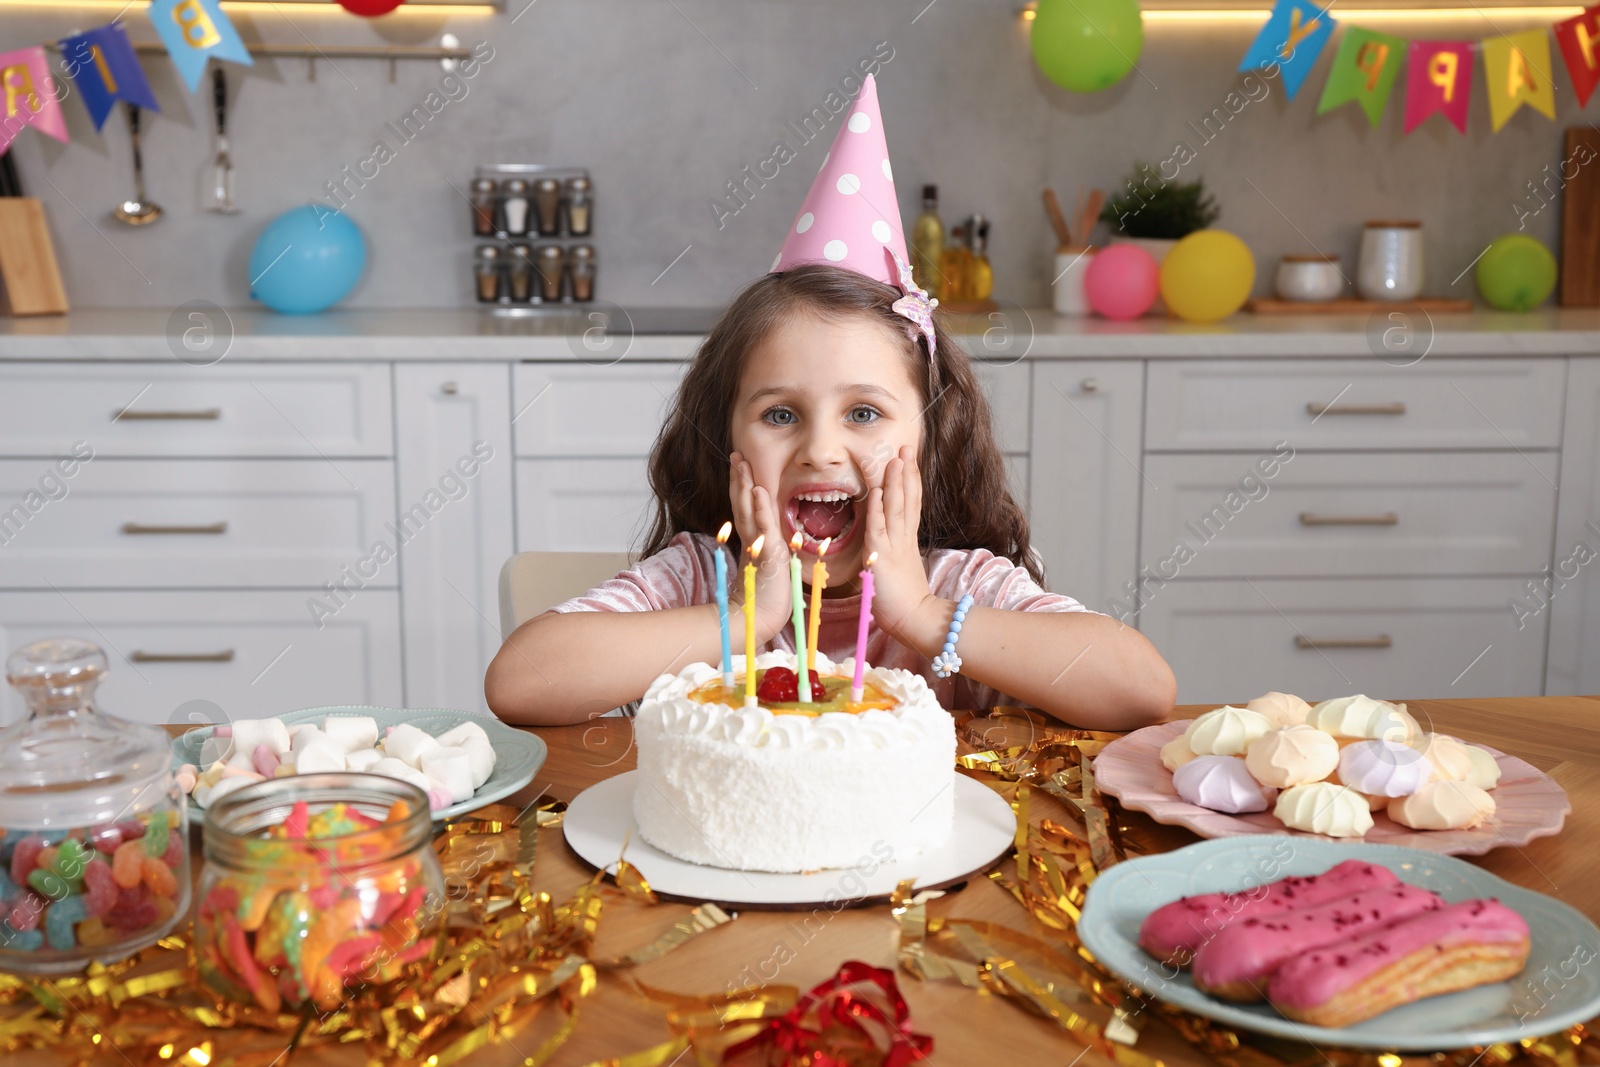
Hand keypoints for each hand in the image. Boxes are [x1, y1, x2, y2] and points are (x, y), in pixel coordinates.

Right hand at [729, 451, 790, 642]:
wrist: (762, 618)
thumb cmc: (767, 596)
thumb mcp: (766, 566)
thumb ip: (763, 550)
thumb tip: (765, 539)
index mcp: (751, 540)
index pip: (744, 508)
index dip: (741, 486)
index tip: (739, 465)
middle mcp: (750, 539)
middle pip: (742, 503)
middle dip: (739, 478)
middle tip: (736, 455)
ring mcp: (757, 545)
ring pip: (748, 510)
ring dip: (745, 485)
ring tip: (742, 463)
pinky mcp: (767, 553)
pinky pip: (763, 526)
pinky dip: (761, 507)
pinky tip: (759, 490)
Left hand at [862, 445, 945, 650]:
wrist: (917, 620)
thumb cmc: (906, 603)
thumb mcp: (900, 571)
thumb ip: (895, 556)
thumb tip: (885, 549)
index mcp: (908, 541)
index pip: (911, 505)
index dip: (910, 481)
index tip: (909, 461)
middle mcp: (903, 539)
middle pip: (907, 499)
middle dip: (907, 472)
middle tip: (907, 447)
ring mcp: (894, 546)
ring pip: (895, 507)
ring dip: (894, 482)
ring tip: (896, 458)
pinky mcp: (882, 557)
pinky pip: (878, 528)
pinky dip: (876, 508)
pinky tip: (875, 491)